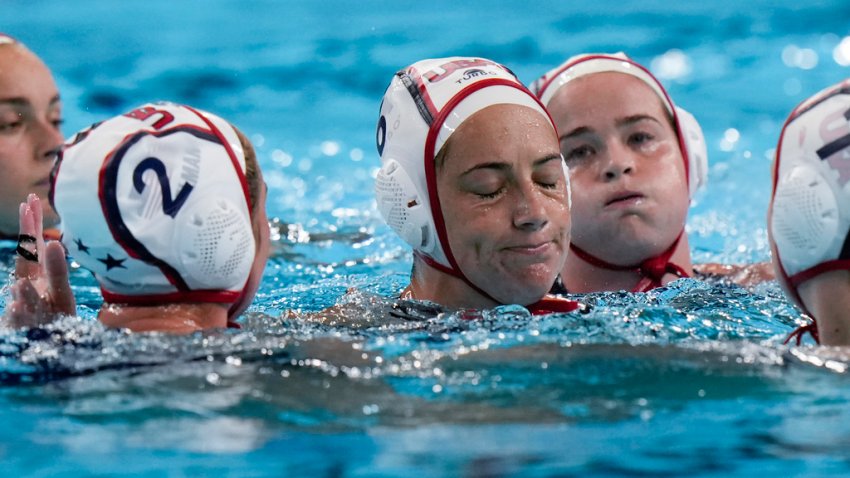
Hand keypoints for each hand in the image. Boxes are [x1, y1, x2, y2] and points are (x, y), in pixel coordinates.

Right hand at [5, 194, 75, 327]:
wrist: (45, 346)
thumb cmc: (53, 319)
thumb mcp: (62, 296)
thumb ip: (57, 271)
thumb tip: (52, 242)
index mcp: (39, 277)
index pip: (34, 247)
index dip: (32, 226)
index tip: (30, 201)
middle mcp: (30, 287)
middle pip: (27, 258)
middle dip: (28, 234)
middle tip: (27, 206)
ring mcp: (26, 307)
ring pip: (25, 288)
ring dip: (25, 269)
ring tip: (30, 249)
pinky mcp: (23, 329)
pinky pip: (20, 320)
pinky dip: (18, 313)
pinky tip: (18, 305)